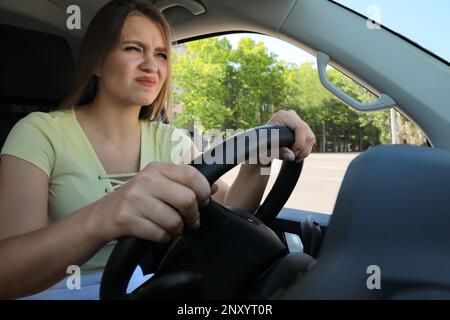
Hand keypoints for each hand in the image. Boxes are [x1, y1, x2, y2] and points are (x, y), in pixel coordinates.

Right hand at [92, 163, 211, 242]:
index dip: (203, 191)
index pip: (192, 175)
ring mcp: (135, 198)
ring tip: (173, 228)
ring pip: (174, 220)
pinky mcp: (127, 218)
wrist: (102, 215)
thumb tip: (214, 188)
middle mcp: (146, 180)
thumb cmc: (137, 200)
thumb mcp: (159, 184)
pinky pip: (160, 234)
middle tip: (191, 220)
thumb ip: (185, 184)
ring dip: (178, 230)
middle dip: (193, 215)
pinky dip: (164, 238)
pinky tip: (158, 233)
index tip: (203, 201)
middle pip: (187, 199)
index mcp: (157, 168)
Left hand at [267, 110, 315, 161]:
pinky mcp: (302, 128)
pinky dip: (305, 150)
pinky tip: (297, 155)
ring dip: (304, 151)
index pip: (301, 128)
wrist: (261, 144)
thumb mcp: (268, 150)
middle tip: (293, 157)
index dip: (299, 142)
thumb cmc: (262, 146)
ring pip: (310, 138)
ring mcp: (298, 121)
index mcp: (283, 116)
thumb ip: (279, 152)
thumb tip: (291, 156)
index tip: (292, 153)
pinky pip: (310, 140)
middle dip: (302, 148)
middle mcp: (292, 115)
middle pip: (307, 133)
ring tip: (294, 157)